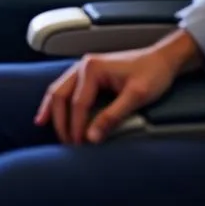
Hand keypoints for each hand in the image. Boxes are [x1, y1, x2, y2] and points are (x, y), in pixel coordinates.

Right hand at [35, 42, 187, 144]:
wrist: (162, 59)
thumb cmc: (152, 74)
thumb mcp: (136, 97)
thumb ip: (113, 117)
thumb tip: (92, 138)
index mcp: (92, 69)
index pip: (77, 104)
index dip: (76, 127)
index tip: (79, 146)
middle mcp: (83, 65)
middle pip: (60, 94)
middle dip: (59, 120)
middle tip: (65, 143)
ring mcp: (83, 67)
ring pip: (58, 88)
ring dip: (51, 107)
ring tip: (42, 123)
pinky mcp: (88, 72)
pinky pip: (65, 86)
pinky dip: (57, 99)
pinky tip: (51, 109)